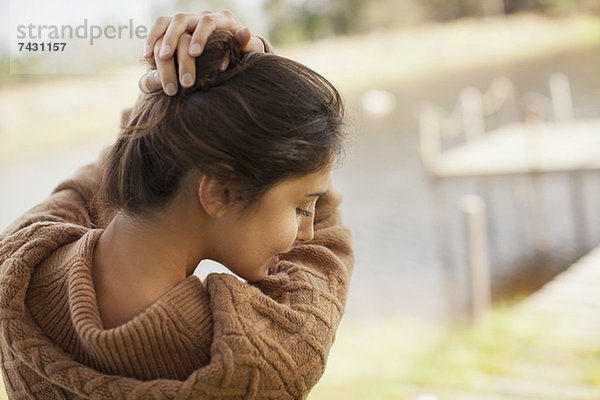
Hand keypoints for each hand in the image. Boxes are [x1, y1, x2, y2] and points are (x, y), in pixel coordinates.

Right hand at [138, 10, 265, 95]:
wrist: (234, 47)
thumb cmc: (242, 50)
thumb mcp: (248, 48)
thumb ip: (246, 43)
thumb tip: (245, 32)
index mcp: (221, 19)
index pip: (208, 22)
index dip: (200, 37)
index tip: (194, 53)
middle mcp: (202, 16)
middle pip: (183, 19)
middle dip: (172, 37)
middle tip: (165, 56)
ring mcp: (188, 20)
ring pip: (168, 21)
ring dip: (158, 37)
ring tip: (152, 57)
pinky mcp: (176, 27)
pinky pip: (160, 27)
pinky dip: (152, 39)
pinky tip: (147, 55)